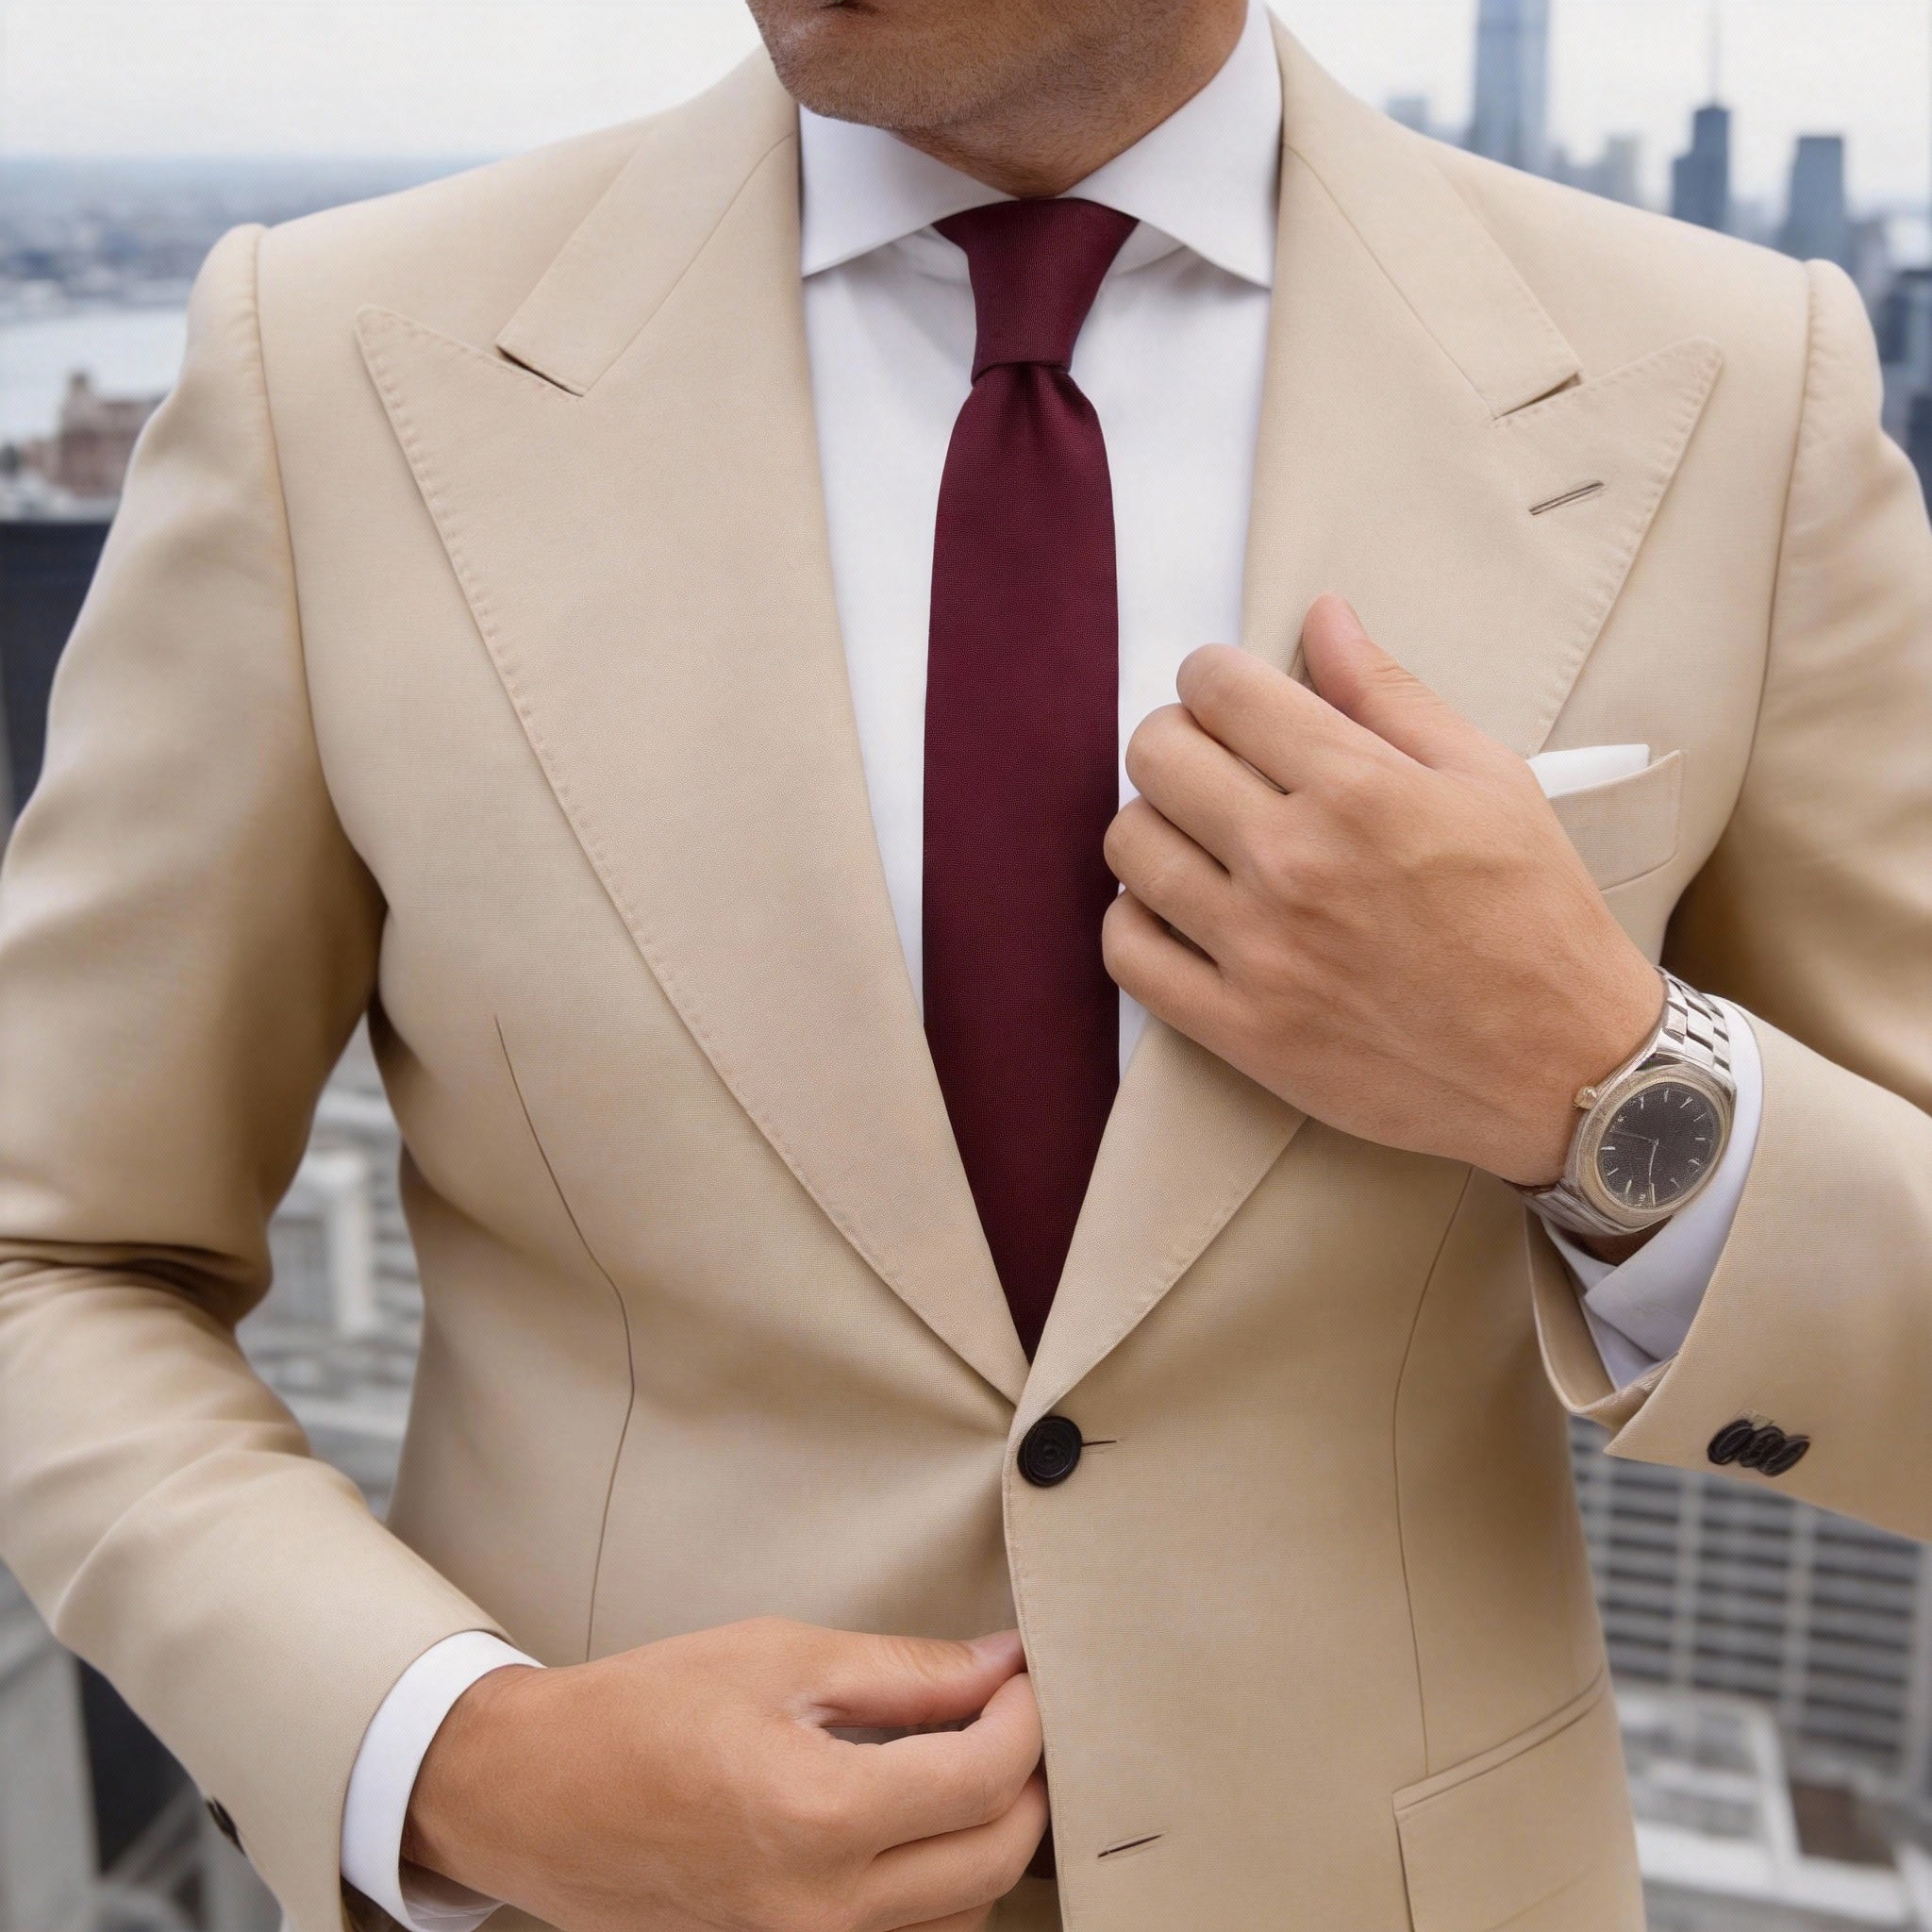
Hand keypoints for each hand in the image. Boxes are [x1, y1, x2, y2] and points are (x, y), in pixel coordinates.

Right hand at [403, 1619, 1046, 1931]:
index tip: (1024, 1676)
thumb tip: (996, 1665)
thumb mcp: (778, 1658)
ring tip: (963, 1766)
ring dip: (987, 1841)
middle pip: (996, 1860)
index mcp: (816, 1818)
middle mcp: (819, 1912)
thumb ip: (902, 1671)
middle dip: (1026, 1780)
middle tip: (1009, 1716)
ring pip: (964, 1918)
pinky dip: (938, 1892)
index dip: (1026, 1717)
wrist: (533, 1795)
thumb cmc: (639, 1715)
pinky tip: (915, 1829)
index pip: (984, 1779)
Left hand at [1102, 595, 1661, 1186]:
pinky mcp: (1241, 1030)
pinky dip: (1136, 920)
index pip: (1220, 690)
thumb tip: (1323, 616)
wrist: (1565, 1067)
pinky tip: (1179, 909)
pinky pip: (1127, 953)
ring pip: (1130, 846)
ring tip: (1198, 836)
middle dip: (1176, 738)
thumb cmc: (1536, 916)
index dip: (1212, 676)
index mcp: (1358, 789)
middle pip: (1157, 756)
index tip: (1227, 694)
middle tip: (1212, 760)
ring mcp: (1260, 952)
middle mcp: (1295, 863)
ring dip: (1153, 824)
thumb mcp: (1490, 779)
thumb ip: (1391, 694)